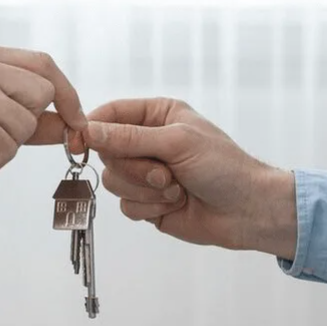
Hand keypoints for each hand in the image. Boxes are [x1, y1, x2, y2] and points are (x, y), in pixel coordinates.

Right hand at [84, 98, 296, 256]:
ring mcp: (146, 175)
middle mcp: (148, 142)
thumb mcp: (176, 142)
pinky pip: (126, 207)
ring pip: (114, 182)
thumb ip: (129, 137)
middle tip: (164, 174)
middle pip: (108, 153)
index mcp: (157, 115)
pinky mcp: (147, 203)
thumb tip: (89, 131)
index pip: (110, 114)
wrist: (246, 210)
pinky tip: (174, 204)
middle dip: (135, 169)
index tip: (81, 143)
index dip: (93, 128)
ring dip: (144, 191)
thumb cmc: (223, 167)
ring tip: (175, 190)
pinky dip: (148, 208)